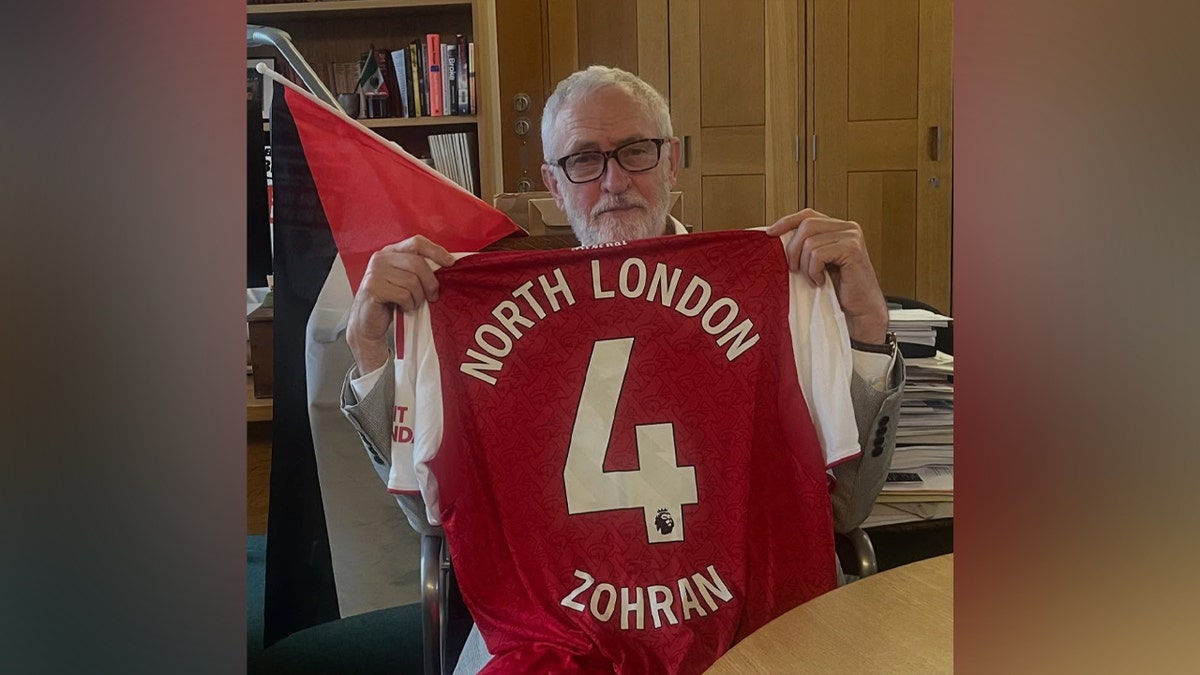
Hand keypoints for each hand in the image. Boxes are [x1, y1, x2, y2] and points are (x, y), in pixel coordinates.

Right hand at [346, 235, 455, 373]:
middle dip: (431, 283)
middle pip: (418, 263)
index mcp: (391, 252)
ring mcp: (375, 272)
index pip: (417, 242)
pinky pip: (404, 295)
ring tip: (412, 304)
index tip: (450, 263)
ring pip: (412, 281)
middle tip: (433, 296)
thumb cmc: (391, 301)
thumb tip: (448, 263)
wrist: (368, 323)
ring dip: (418, 298)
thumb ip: (420, 269)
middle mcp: (381, 258)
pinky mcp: (373, 288)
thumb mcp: (406, 280)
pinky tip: (403, 308)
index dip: (436, 251)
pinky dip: (408, 305)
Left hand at [766, 208, 888, 344]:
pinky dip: (814, 271)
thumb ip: (805, 246)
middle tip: (794, 269)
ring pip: (810, 242)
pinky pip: (818, 254)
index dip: (787, 221)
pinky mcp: (852, 249)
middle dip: (793, 248)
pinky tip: (821, 281)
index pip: (808, 215)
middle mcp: (847, 227)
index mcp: (838, 227)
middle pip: (807, 225)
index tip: (770, 233)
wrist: (860, 309)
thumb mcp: (817, 262)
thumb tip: (774, 236)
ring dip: (805, 265)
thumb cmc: (837, 288)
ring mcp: (852, 237)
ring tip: (814, 278)